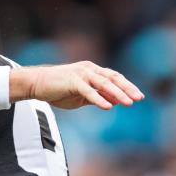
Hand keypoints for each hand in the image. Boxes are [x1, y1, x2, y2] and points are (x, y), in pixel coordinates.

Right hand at [13, 61, 144, 109]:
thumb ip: (97, 97)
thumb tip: (114, 102)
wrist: (36, 84)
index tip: (139, 96)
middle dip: (127, 88)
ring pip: (104, 83)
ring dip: (118, 93)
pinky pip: (89, 91)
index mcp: (92, 71)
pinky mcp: (72, 81)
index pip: (114, 78)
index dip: (127, 86)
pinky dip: (99, 98)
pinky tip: (107, 107)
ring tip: (128, 103)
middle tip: (139, 98)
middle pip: (113, 78)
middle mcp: (89, 69)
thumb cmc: (57, 89)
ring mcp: (81, 74)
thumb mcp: (80, 96)